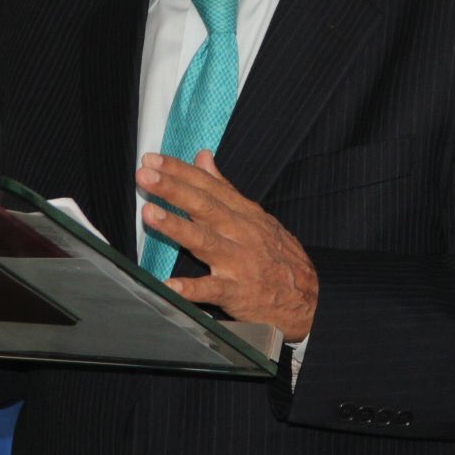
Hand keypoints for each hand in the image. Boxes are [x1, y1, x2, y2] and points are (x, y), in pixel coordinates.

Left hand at [136, 150, 317, 340]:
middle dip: (173, 189)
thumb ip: (224, 187)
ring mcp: (239, 263)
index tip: (152, 159)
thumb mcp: (254, 216)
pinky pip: (212, 290)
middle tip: (146, 175)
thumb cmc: (276, 255)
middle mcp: (240, 233)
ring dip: (177, 227)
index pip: (208, 186)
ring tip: (150, 214)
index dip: (180, 171)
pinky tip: (169, 286)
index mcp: (242, 213)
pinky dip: (191, 290)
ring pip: (205, 241)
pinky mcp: (237, 293)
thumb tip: (203, 157)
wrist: (308, 297)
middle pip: (204, 206)